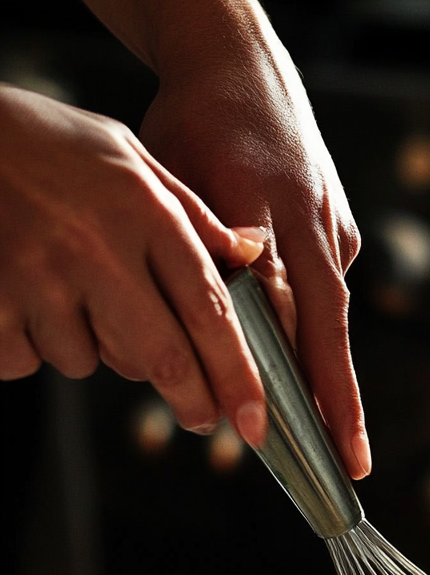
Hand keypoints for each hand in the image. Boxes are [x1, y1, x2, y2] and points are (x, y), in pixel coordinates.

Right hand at [0, 84, 268, 444]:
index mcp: (142, 210)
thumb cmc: (42, 144)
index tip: (254, 422)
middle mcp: (96, 249)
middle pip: (162, 360)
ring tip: (68, 294)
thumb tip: (251, 253)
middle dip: (192, 402)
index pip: (207, 311)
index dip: (236, 377)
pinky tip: (23, 298)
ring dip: (91, 349)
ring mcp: (39, 280)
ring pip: (90, 363)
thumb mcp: (126, 155)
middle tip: (201, 417)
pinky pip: (28, 360)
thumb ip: (191, 212)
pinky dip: (30, 344)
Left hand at [138, 10, 370, 477]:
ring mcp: (337, 230)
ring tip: (335, 442)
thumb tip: (227, 333)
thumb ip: (206, 253)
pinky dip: (315, 329)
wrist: (240, 61)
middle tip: (350, 466)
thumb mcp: (178, 183)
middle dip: (342, 404)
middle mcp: (317, 227)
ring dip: (329, 378)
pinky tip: (303, 359)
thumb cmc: (196, 123)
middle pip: (331, 332)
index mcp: (274, 213)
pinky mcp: (344, 230)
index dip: (296, 379)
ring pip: (331, 317)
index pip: (290, 314)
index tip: (299, 432)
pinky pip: (329, 291)